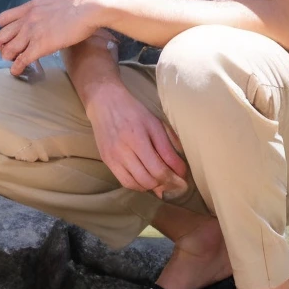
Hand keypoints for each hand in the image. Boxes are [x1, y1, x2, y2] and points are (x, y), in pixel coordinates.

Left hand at [0, 0, 96, 75]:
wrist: (89, 8)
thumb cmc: (80, 4)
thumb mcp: (55, 2)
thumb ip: (46, 11)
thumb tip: (49, 17)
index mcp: (30, 7)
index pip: (3, 19)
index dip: (4, 30)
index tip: (11, 37)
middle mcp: (27, 19)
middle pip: (0, 36)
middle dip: (2, 46)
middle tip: (9, 52)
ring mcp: (32, 32)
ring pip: (8, 50)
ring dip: (9, 58)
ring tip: (13, 62)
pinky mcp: (40, 45)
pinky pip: (21, 60)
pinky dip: (17, 68)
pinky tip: (17, 72)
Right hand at [86, 82, 187, 196]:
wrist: (105, 102)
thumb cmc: (134, 111)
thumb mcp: (155, 123)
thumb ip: (168, 146)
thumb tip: (180, 169)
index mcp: (138, 138)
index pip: (159, 169)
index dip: (174, 179)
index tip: (183, 181)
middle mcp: (123, 150)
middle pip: (148, 180)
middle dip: (165, 184)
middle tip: (173, 181)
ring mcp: (113, 157)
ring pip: (136, 184)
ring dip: (151, 186)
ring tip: (160, 180)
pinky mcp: (106, 161)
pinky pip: (124, 182)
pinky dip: (137, 185)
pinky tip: (145, 179)